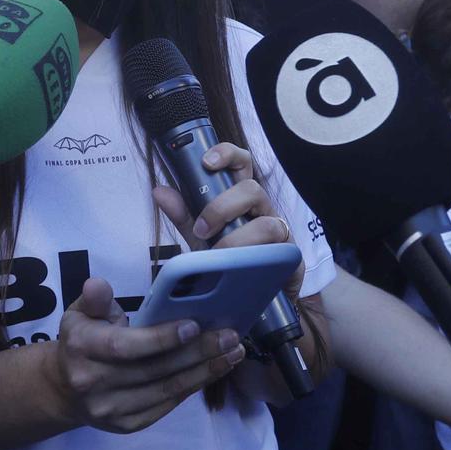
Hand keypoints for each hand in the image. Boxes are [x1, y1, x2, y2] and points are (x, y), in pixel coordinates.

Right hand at [45, 278, 245, 433]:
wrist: (65, 389)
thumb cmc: (82, 341)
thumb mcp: (80, 312)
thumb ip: (95, 298)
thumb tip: (98, 285)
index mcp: (83, 348)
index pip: (127, 346)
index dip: (162, 338)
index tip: (194, 325)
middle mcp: (93, 383)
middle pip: (155, 369)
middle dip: (197, 352)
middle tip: (230, 336)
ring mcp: (110, 409)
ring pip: (166, 390)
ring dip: (205, 372)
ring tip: (233, 353)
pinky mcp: (126, 425)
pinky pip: (166, 405)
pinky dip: (193, 387)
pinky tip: (213, 370)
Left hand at [150, 141, 302, 287]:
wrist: (251, 295)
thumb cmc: (229, 258)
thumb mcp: (201, 236)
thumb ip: (183, 214)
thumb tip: (159, 191)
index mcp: (241, 199)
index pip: (241, 164)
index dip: (228, 155)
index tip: (207, 162)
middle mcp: (262, 210)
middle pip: (252, 189)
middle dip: (223, 207)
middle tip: (202, 229)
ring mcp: (280, 232)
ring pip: (267, 224)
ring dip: (238, 239)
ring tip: (218, 255)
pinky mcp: (291, 257)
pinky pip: (282, 253)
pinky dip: (260, 260)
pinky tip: (246, 269)